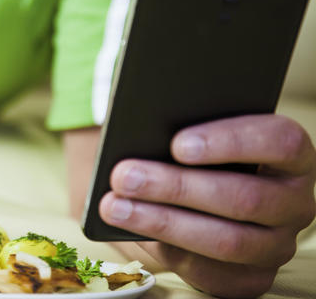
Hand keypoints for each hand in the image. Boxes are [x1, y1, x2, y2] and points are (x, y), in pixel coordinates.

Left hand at [99, 114, 315, 297]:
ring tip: (115, 206)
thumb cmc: (197, 154)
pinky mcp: (252, 277)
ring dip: (163, 223)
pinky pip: (213, 273)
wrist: (200, 195)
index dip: (230, 142)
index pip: (279, 142)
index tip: (177, 144)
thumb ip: (184, 131)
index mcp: (292, 155)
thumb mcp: (197, 134)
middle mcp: (295, 202)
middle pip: (244, 197)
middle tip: (125, 176)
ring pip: (227, 241)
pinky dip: (169, 253)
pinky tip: (134, 233)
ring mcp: (278, 244)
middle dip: (177, 187)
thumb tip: (142, 134)